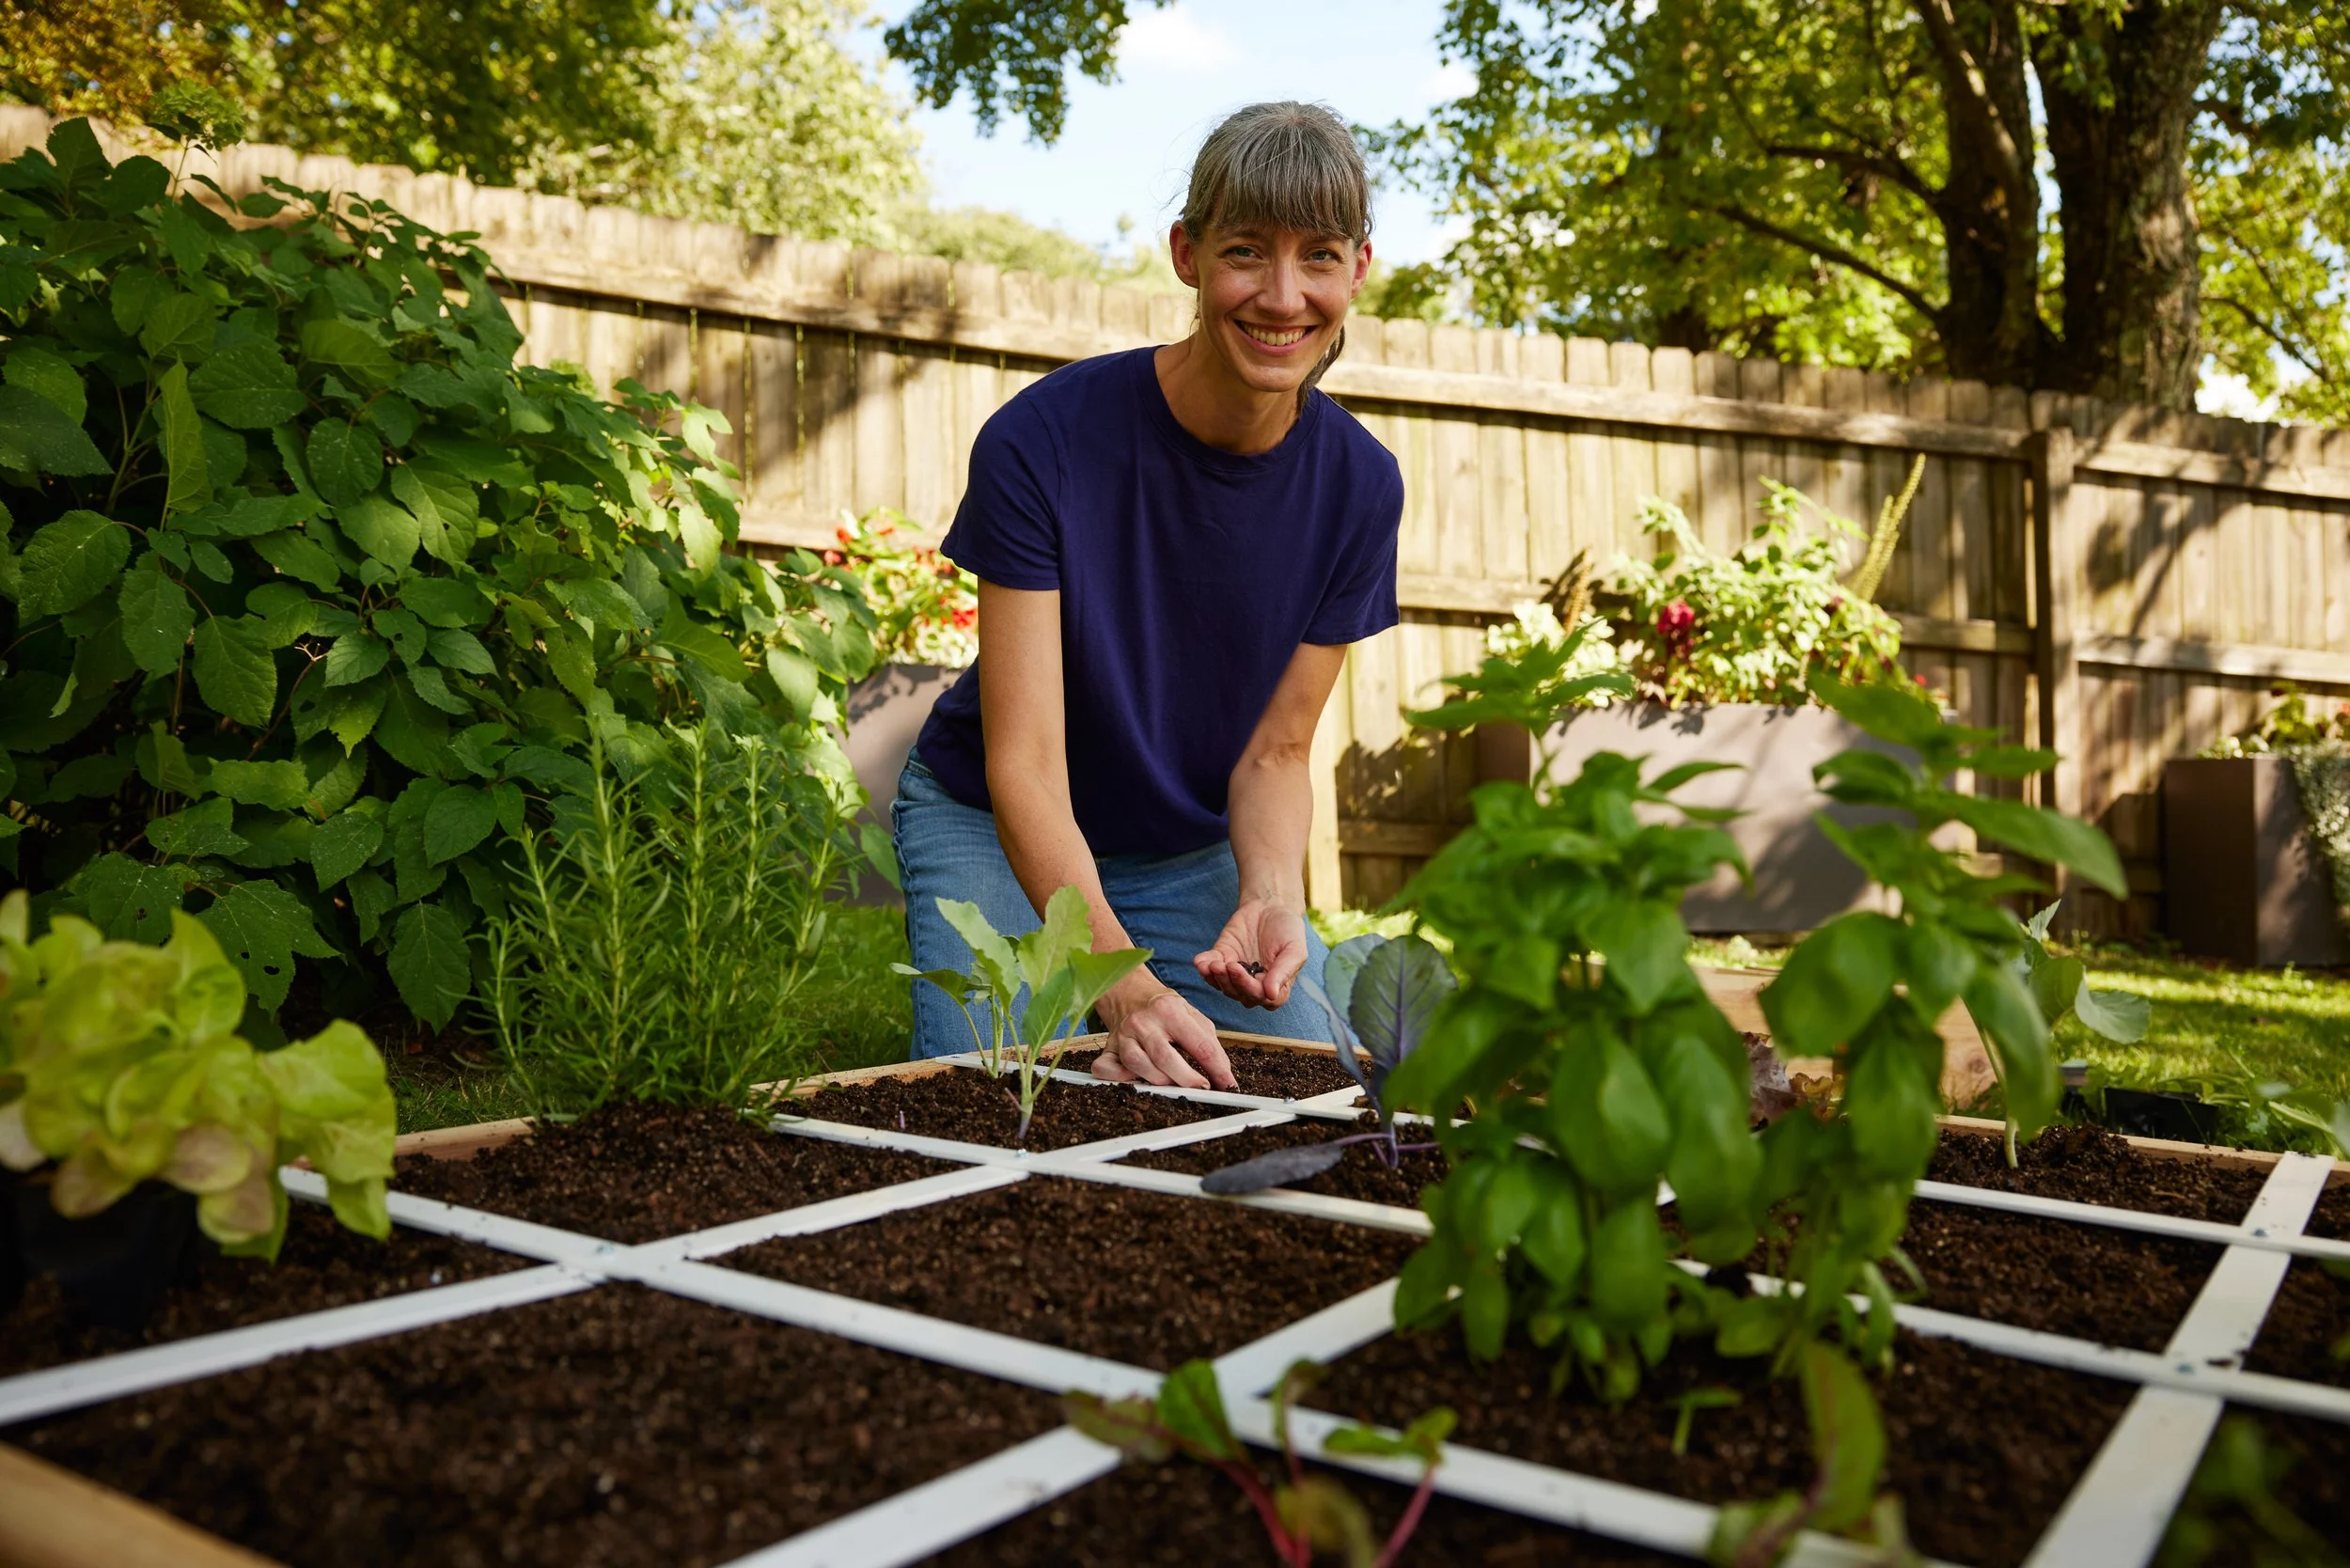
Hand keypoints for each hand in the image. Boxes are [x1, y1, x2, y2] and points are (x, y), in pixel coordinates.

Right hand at [1091, 977, 1235, 1089]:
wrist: (1129, 993)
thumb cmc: (1164, 1008)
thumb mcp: (1191, 1014)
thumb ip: (1209, 1041)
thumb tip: (1223, 1071)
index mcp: (1170, 1010)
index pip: (1200, 1045)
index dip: (1217, 1069)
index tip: (1227, 1084)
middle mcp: (1144, 1022)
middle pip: (1166, 1058)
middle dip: (1188, 1080)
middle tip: (1201, 1089)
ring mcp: (1123, 1035)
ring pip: (1138, 1066)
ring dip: (1160, 1081)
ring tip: (1173, 1084)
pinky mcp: (1108, 1048)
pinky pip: (1107, 1069)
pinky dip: (1120, 1079)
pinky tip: (1135, 1080)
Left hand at [1194, 899, 1309, 1011]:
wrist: (1271, 906)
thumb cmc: (1288, 930)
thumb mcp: (1294, 950)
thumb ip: (1283, 972)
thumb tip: (1271, 995)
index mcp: (1276, 987)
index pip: (1261, 998)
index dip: (1249, 989)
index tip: (1241, 971)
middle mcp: (1255, 985)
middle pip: (1240, 994)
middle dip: (1231, 982)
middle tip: (1225, 965)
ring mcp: (1236, 974)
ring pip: (1223, 985)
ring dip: (1216, 978)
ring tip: (1213, 964)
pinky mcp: (1222, 958)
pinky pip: (1209, 970)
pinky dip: (1203, 967)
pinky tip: (1200, 961)